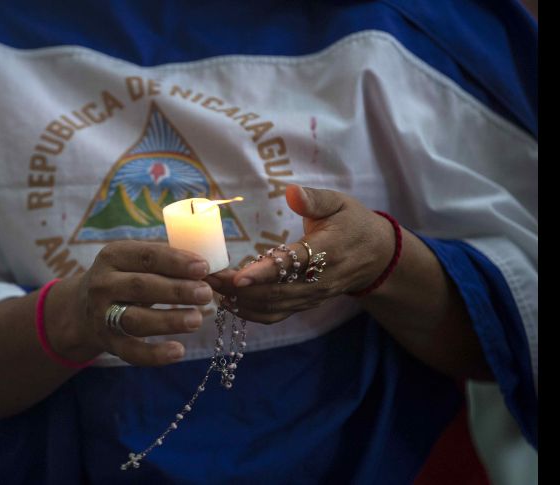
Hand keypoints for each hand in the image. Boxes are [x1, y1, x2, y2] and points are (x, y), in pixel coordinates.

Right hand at [50, 241, 214, 365]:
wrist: (82, 308)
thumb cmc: (126, 278)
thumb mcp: (136, 262)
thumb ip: (168, 263)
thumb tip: (212, 269)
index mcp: (114, 255)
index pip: (147, 256)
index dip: (176, 261)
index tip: (203, 267)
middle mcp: (103, 284)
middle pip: (141, 286)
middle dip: (176, 290)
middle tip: (206, 293)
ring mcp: (102, 315)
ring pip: (136, 320)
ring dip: (169, 320)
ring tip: (197, 319)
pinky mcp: (108, 342)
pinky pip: (131, 352)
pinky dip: (155, 354)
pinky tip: (179, 351)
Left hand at [205, 185, 394, 323]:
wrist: (376, 257)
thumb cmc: (353, 223)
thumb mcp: (340, 203)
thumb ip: (314, 199)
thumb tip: (291, 191)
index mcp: (328, 251)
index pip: (293, 264)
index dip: (265, 272)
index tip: (238, 276)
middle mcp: (319, 280)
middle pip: (275, 292)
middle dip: (239, 288)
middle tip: (207, 278)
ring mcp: (312, 296)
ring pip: (272, 306)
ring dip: (240, 301)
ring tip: (210, 288)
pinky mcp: (305, 304)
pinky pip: (276, 314)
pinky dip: (250, 313)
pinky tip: (228, 303)